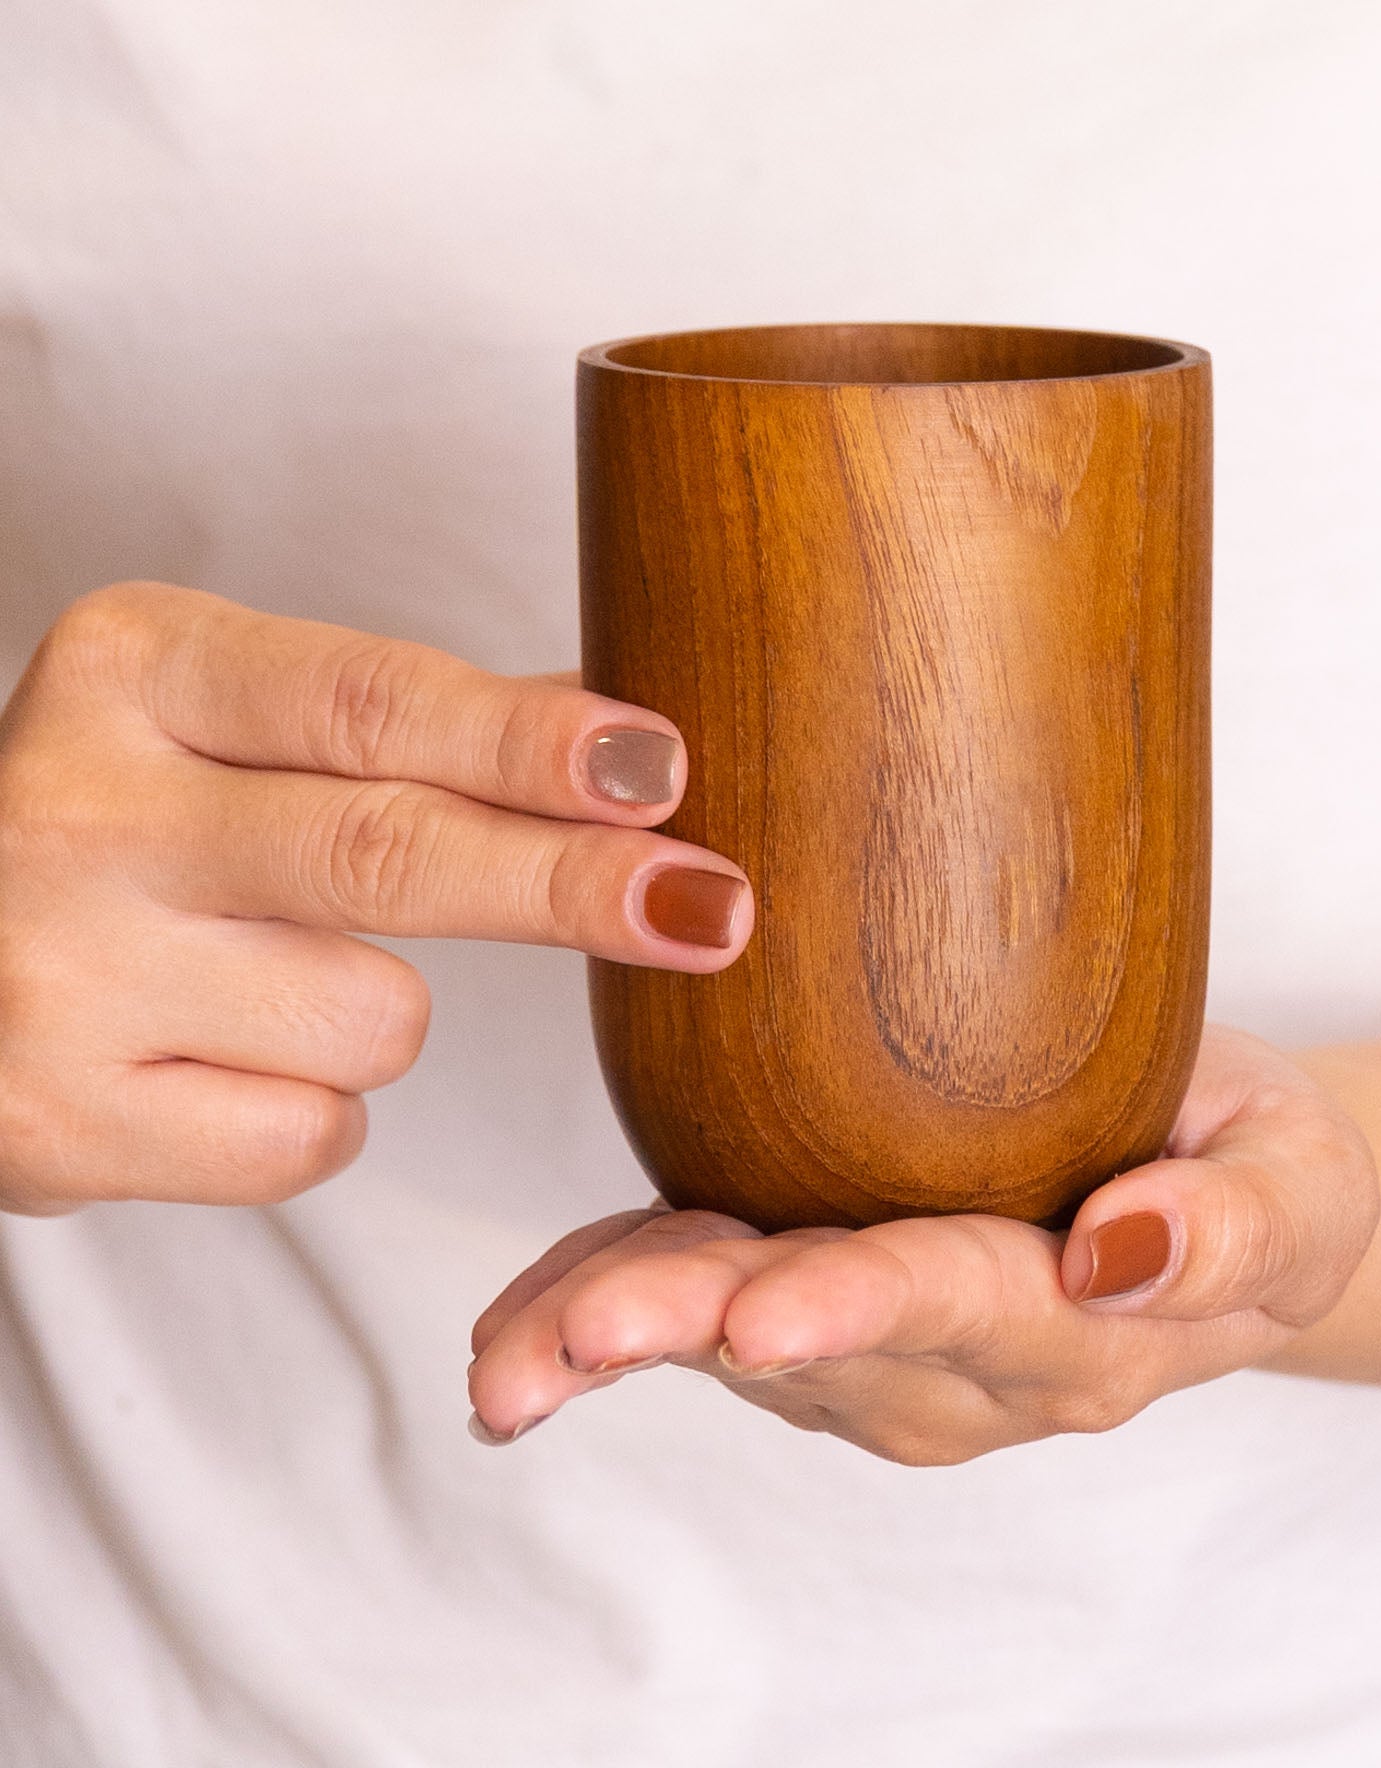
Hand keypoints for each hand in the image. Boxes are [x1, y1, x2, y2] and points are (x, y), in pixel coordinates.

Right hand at [0, 582, 750, 1213]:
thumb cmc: (126, 824)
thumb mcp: (227, 722)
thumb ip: (414, 727)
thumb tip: (632, 744)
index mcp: (137, 668)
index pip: (371, 701)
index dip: (529, 740)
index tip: (659, 767)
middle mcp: (79, 810)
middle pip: (387, 854)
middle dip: (569, 886)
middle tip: (711, 907)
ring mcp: (58, 977)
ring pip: (374, 1019)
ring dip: (378, 1012)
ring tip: (263, 974)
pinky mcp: (59, 1125)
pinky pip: (308, 1135)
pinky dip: (308, 1107)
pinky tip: (217, 1057)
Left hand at [466, 1027, 1378, 1461]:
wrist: (1208, 1187)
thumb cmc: (1253, 1165)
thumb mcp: (1301, 1180)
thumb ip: (1239, 1227)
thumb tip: (1128, 1253)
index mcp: (1076, 1334)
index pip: (963, 1311)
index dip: (863, 1307)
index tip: (766, 1317)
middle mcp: (956, 1368)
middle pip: (813, 1345)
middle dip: (692, 1333)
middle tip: (581, 1337)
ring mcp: (875, 1350)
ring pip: (729, 1341)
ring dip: (615, 1338)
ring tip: (509, 1352)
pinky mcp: (813, 1300)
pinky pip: (698, 1306)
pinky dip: (600, 1307)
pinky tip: (519, 1332)